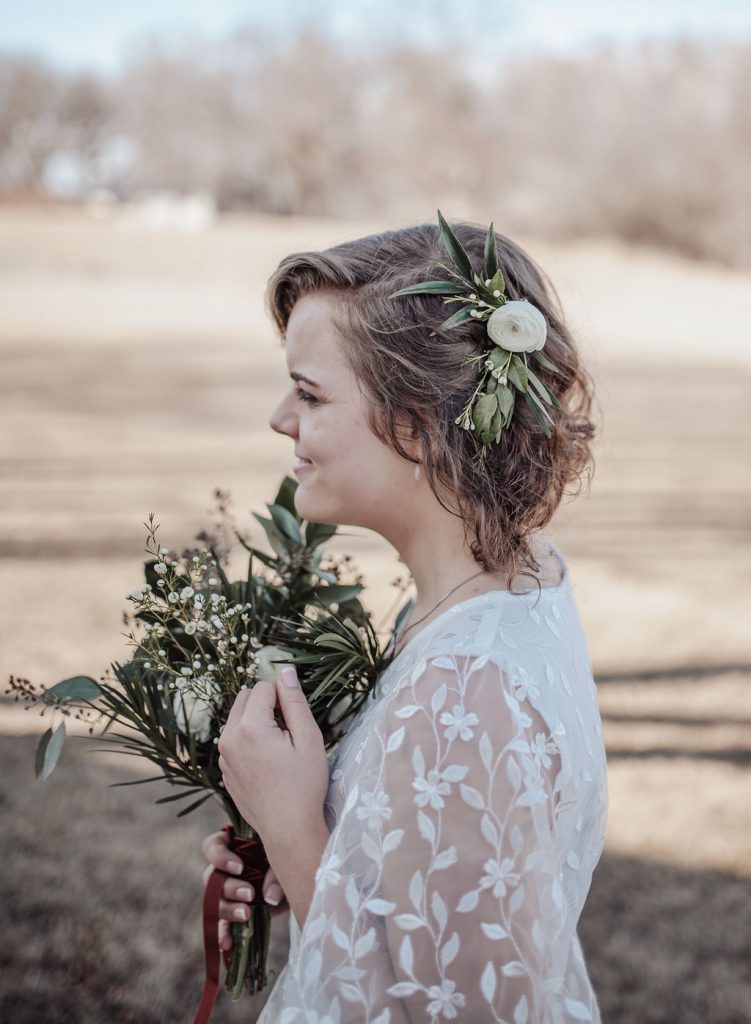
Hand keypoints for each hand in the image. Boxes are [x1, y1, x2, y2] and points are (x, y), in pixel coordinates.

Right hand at [202, 830, 288, 952]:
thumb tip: (270, 898)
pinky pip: (223, 924)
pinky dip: (224, 934)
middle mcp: (225, 868)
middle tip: (250, 894)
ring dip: (228, 909)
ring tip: (245, 914)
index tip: (239, 867)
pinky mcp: (235, 911)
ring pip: (216, 901)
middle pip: (212, 877)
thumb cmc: (289, 855)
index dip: (221, 857)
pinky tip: (227, 944)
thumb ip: (276, 871)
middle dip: (229, 888)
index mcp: (233, 845)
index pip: (213, 847)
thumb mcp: (285, 857)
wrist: (300, 872)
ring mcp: (228, 891)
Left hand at [217, 667, 329, 846]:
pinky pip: (235, 741)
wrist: (288, 830)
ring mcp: (223, 757)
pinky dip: (250, 742)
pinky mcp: (225, 771)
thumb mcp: (308, 738)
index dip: (284, 699)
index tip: (295, 724)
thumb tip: (285, 670)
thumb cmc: (304, 785)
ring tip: (279, 750)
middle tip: (288, 733)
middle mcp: (229, 739)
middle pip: (246, 698)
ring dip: (257, 722)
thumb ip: (294, 701)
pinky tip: (269, 765)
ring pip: (238, 719)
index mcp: (249, 727)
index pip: (264, 687)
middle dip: (267, 705)